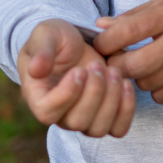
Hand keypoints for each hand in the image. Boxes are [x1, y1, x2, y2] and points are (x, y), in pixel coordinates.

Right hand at [17, 18, 135, 137]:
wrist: (78, 41)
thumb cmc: (57, 38)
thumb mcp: (46, 34)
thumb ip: (41, 50)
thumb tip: (36, 70)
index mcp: (38, 97)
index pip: (47, 112)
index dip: (66, 94)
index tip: (79, 70)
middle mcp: (60, 114)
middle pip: (77, 122)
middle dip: (93, 92)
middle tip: (96, 65)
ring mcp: (84, 118)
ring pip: (99, 129)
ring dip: (111, 100)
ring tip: (113, 71)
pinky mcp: (105, 115)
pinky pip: (118, 128)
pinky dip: (126, 109)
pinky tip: (125, 83)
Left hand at [92, 0, 162, 104]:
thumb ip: (135, 15)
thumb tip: (100, 26)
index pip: (125, 32)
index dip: (105, 42)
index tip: (102, 44)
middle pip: (131, 65)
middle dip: (116, 65)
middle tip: (116, 61)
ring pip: (145, 83)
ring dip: (139, 77)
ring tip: (146, 64)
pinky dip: (157, 89)